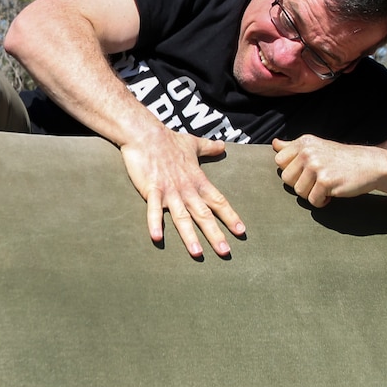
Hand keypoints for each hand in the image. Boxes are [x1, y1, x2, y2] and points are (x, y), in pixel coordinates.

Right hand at [119, 129, 243, 258]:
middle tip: (225, 251)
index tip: (241, 232)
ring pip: (182, 217)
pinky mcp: (152, 189)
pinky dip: (155, 223)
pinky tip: (157, 238)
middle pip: (204, 214)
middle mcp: (186, 188)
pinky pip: (153, 209)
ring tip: (197, 253)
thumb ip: (209, 147)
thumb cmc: (169, 139)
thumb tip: (223, 146)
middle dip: (215, 234)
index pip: (218, 201)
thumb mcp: (193, 143)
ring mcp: (169, 190)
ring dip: (190, 236)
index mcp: (198, 180)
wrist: (145, 133)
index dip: (230, 216)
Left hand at [272, 135, 384, 207]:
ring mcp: (316, 166)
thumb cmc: (341, 159)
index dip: (292, 171)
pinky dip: (322, 202)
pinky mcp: (325, 181)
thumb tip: (274, 144)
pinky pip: (313, 200)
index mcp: (304, 142)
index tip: (306, 171)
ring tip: (325, 186)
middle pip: (287, 179)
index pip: (279, 161)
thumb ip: (293, 147)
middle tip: (317, 181)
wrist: (370, 165)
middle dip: (301, 184)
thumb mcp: (316, 147)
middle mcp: (308, 152)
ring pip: (299, 191)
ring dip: (312, 194)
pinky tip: (331, 194)